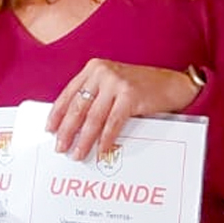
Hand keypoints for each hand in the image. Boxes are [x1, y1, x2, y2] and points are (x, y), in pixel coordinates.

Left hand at [46, 59, 200, 160]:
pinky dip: (106, 139)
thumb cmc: (143, 87)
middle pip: (78, 106)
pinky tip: (102, 151)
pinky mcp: (130, 95)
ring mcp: (117, 83)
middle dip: (67, 130)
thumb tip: (73, 125)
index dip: (57, 113)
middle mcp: (102, 72)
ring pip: (93, 117)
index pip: (69, 93)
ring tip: (78, 154)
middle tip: (60, 148)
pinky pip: (113, 123)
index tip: (49, 129)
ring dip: (84, 139)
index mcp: (94, 68)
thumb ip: (95, 96)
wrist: (174, 84)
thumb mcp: (113, 85)